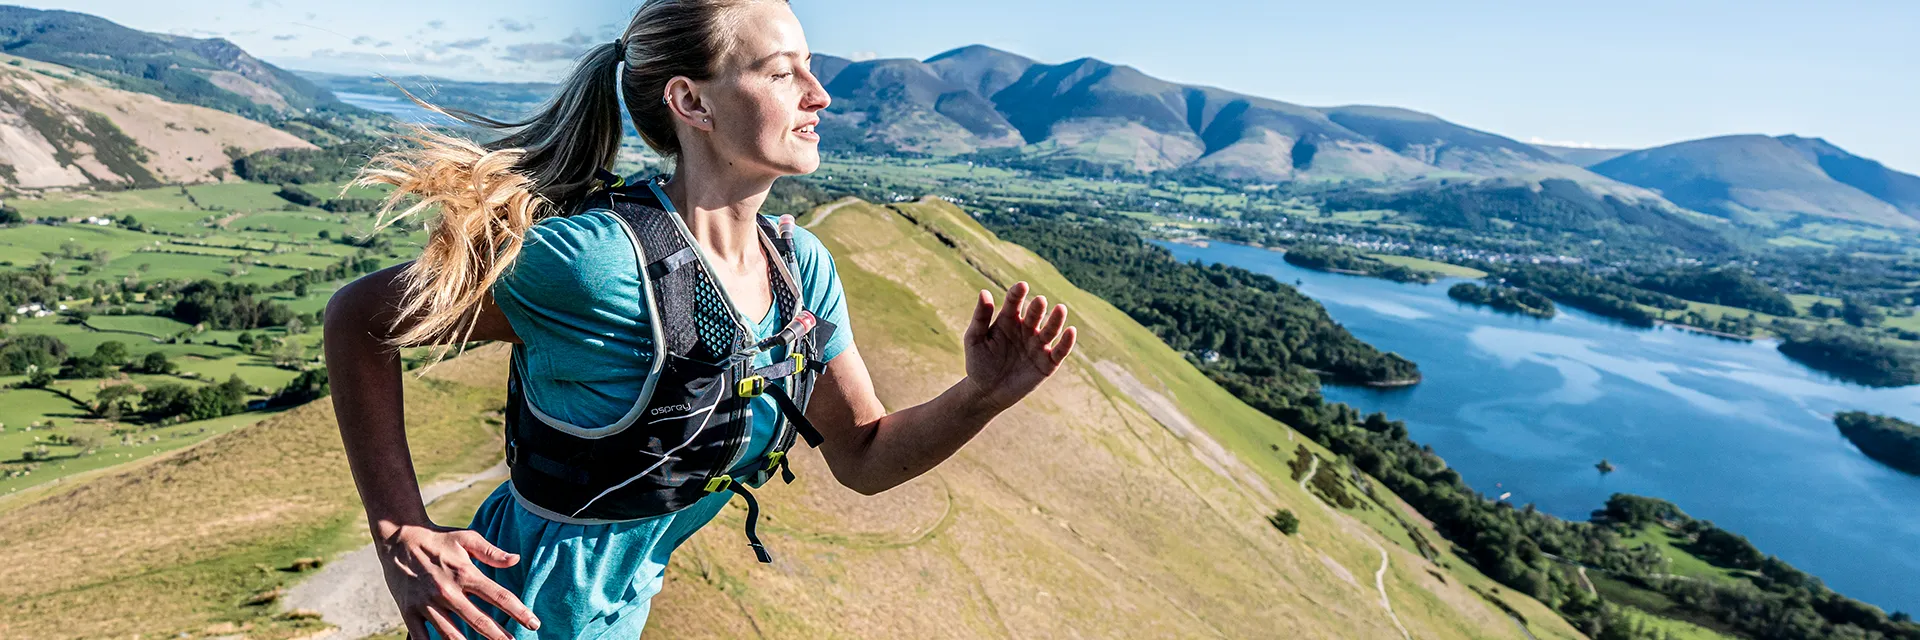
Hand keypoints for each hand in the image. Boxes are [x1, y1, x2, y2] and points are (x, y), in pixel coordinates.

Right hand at [375, 523, 539, 639]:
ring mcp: (427, 603)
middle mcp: (447, 591)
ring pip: (451, 634)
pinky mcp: (408, 611)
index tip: (534, 623)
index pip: (498, 596)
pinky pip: (421, 637)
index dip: (519, 611)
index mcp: (465, 573)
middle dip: (500, 636)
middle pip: (479, 620)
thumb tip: (516, 560)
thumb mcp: (467, 538)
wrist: (398, 537)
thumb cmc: (438, 537)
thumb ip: (492, 552)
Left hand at [960, 281, 1077, 411]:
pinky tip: (1071, 331)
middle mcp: (1026, 329)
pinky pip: (1060, 351)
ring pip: (1051, 329)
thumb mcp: (975, 339)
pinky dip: (1067, 342)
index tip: (1021, 286)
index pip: (1014, 302)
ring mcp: (1038, 345)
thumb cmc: (979, 363)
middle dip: (1038, 307)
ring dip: (1056, 320)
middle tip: (1040, 301)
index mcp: (1009, 319)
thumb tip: (984, 292)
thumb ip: (981, 317)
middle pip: (1035, 314)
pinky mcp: (1048, 363)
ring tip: (1060, 309)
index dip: (1018, 294)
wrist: (987, 392)